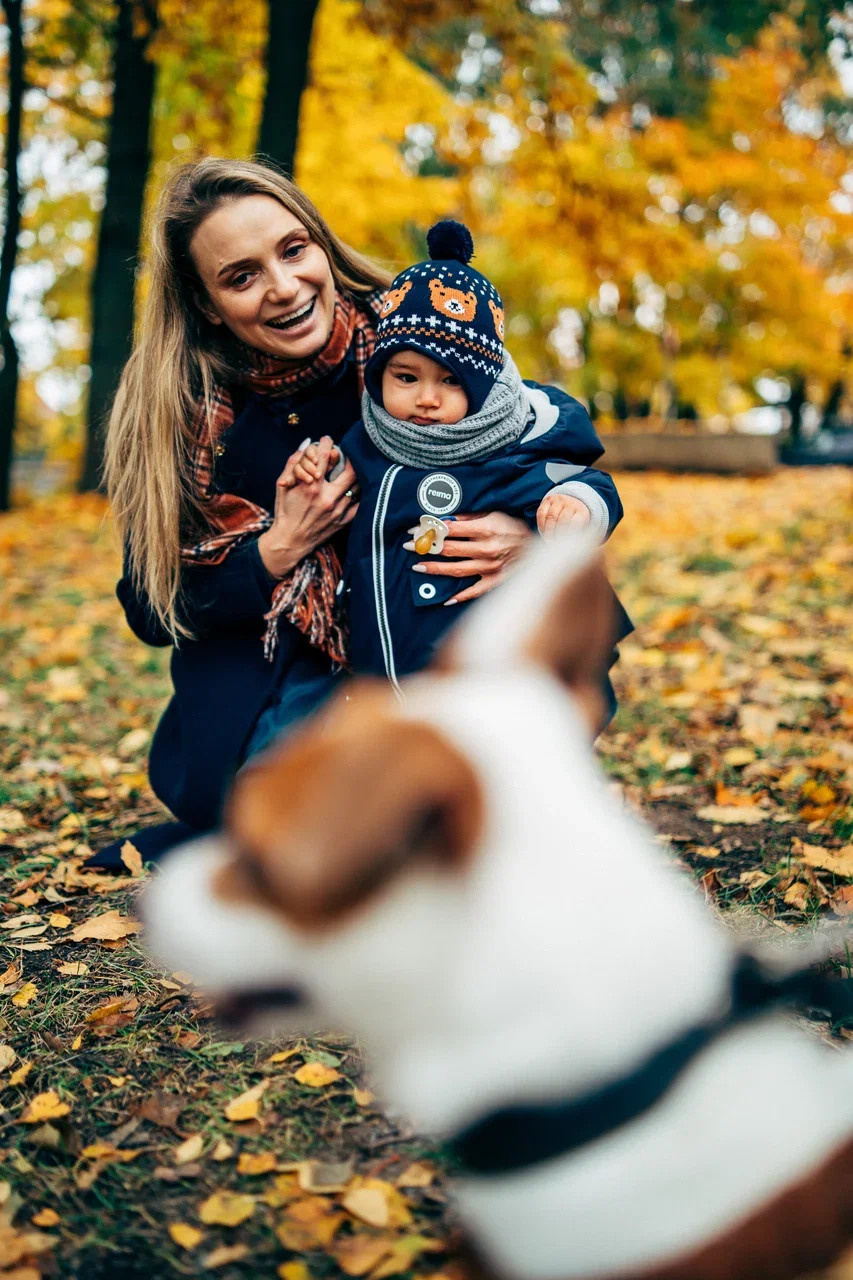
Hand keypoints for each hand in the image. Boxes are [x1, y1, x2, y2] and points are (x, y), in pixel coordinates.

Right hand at [258, 439, 357, 578]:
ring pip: (357, 486)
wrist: (291, 541)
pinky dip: (358, 494)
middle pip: (350, 470)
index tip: (328, 441)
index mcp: (311, 487)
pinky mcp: (344, 521)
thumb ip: (293, 463)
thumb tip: (306, 443)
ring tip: (351, 471)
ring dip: (355, 476)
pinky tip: (353, 489)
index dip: (327, 444)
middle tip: (345, 456)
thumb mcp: (283, 486)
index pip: (325, 456)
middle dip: (349, 459)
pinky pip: (359, 503)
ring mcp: (338, 510)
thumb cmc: (285, 512)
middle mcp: (327, 498)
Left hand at [406, 511, 531, 605]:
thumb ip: (470, 517)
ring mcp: (491, 568)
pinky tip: (445, 599)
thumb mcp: (495, 514)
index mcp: (486, 529)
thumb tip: (446, 519)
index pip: (450, 529)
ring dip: (435, 569)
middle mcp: (487, 550)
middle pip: (449, 550)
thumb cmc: (516, 527)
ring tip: (418, 567)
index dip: (429, 529)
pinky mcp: (497, 581)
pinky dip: (460, 596)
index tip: (414, 530)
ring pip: (456, 570)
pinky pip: (475, 591)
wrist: (544, 545)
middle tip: (408, 547)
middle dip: (426, 548)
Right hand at [536, 493, 590, 539]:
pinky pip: (541, 513)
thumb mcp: (579, 528)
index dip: (568, 534)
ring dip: (548, 530)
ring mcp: (558, 500)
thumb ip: (575, 537)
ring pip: (551, 516)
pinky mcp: (547, 500)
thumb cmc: (574, 522)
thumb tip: (568, 550)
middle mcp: (570, 504)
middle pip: (563, 519)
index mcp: (581, 511)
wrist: (570, 504)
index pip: (575, 523)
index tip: (564, 544)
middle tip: (554, 543)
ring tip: (548, 540)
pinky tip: (543, 532)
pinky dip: (541, 524)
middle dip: (557, 533)